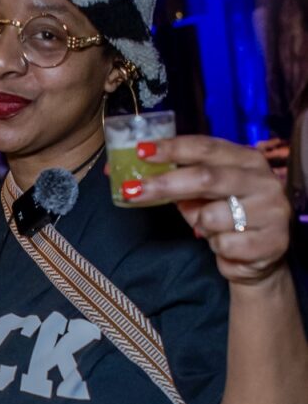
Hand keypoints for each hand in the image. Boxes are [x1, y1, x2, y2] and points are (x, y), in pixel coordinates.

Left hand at [127, 135, 291, 284]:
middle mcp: (262, 180)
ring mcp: (271, 210)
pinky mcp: (272, 241)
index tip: (141, 151)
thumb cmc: (229, 218)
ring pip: (211, 217)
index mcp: (246, 160)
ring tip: (211, 230)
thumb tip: (133, 180)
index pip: (206, 147)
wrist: (263, 255)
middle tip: (131, 190)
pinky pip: (223, 244)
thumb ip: (178, 183)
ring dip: (200, 226)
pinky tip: (229, 247)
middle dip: (165, 184)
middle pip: (206, 177)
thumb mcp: (204, 196)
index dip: (173, 148)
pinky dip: (217, 248)